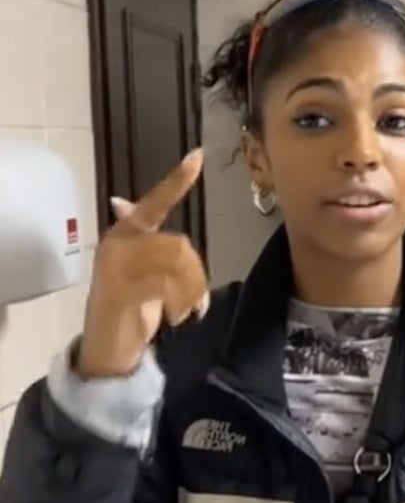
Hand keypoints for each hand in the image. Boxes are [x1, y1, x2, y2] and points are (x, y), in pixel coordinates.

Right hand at [77, 149, 209, 378]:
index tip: (197, 156)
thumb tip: (121, 201)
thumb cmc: (131, 306)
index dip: (175, 181)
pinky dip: (183, 304)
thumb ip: (146, 241)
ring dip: (192, 292)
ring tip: (188, 310)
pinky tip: (181, 318)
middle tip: (197, 299)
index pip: (153, 202)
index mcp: (125, 234)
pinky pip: (166, 287)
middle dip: (197, 274)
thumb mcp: (142, 270)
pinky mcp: (120, 293)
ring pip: (176, 265)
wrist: (109, 346)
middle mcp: (118, 244)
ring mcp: (116, 268)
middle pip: (179, 244)